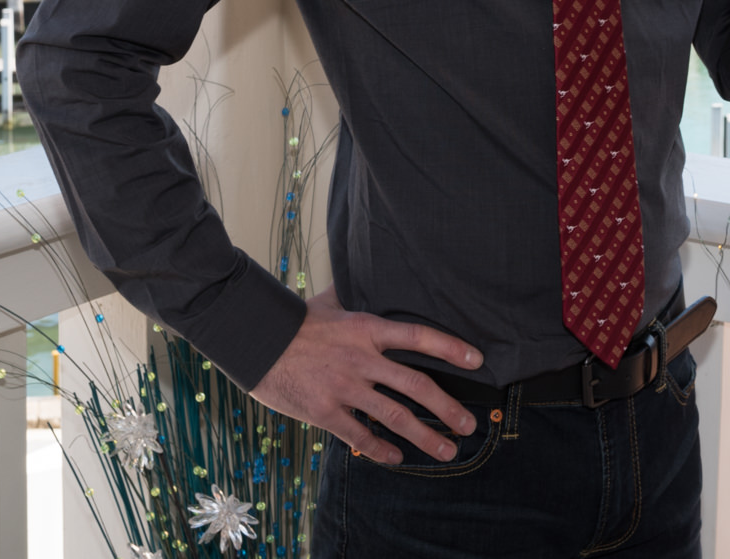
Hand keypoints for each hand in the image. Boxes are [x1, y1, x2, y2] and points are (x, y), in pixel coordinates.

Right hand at [250, 284, 482, 464]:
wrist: (253, 340)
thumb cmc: (293, 320)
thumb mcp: (329, 301)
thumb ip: (353, 295)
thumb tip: (366, 271)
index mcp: (367, 329)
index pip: (419, 336)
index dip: (451, 348)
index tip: (476, 360)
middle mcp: (361, 359)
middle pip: (416, 385)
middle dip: (447, 408)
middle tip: (468, 425)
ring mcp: (343, 386)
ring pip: (394, 415)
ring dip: (424, 436)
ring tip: (446, 450)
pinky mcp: (323, 410)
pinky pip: (359, 435)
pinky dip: (380, 449)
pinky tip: (396, 458)